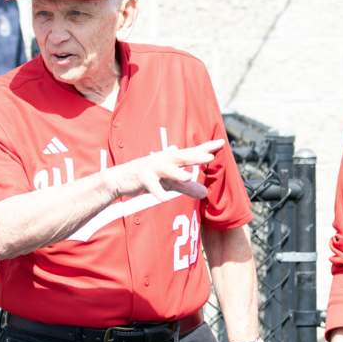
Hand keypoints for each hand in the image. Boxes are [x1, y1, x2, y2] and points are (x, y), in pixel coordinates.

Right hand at [106, 139, 224, 200]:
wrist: (120, 178)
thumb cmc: (148, 178)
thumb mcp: (170, 183)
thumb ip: (187, 187)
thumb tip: (205, 193)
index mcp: (172, 160)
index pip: (191, 152)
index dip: (206, 148)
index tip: (221, 143)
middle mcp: (164, 160)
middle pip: (181, 157)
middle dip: (195, 156)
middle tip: (210, 156)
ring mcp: (152, 167)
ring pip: (166, 169)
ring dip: (176, 172)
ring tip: (187, 177)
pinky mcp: (141, 177)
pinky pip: (151, 185)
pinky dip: (157, 191)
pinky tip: (162, 198)